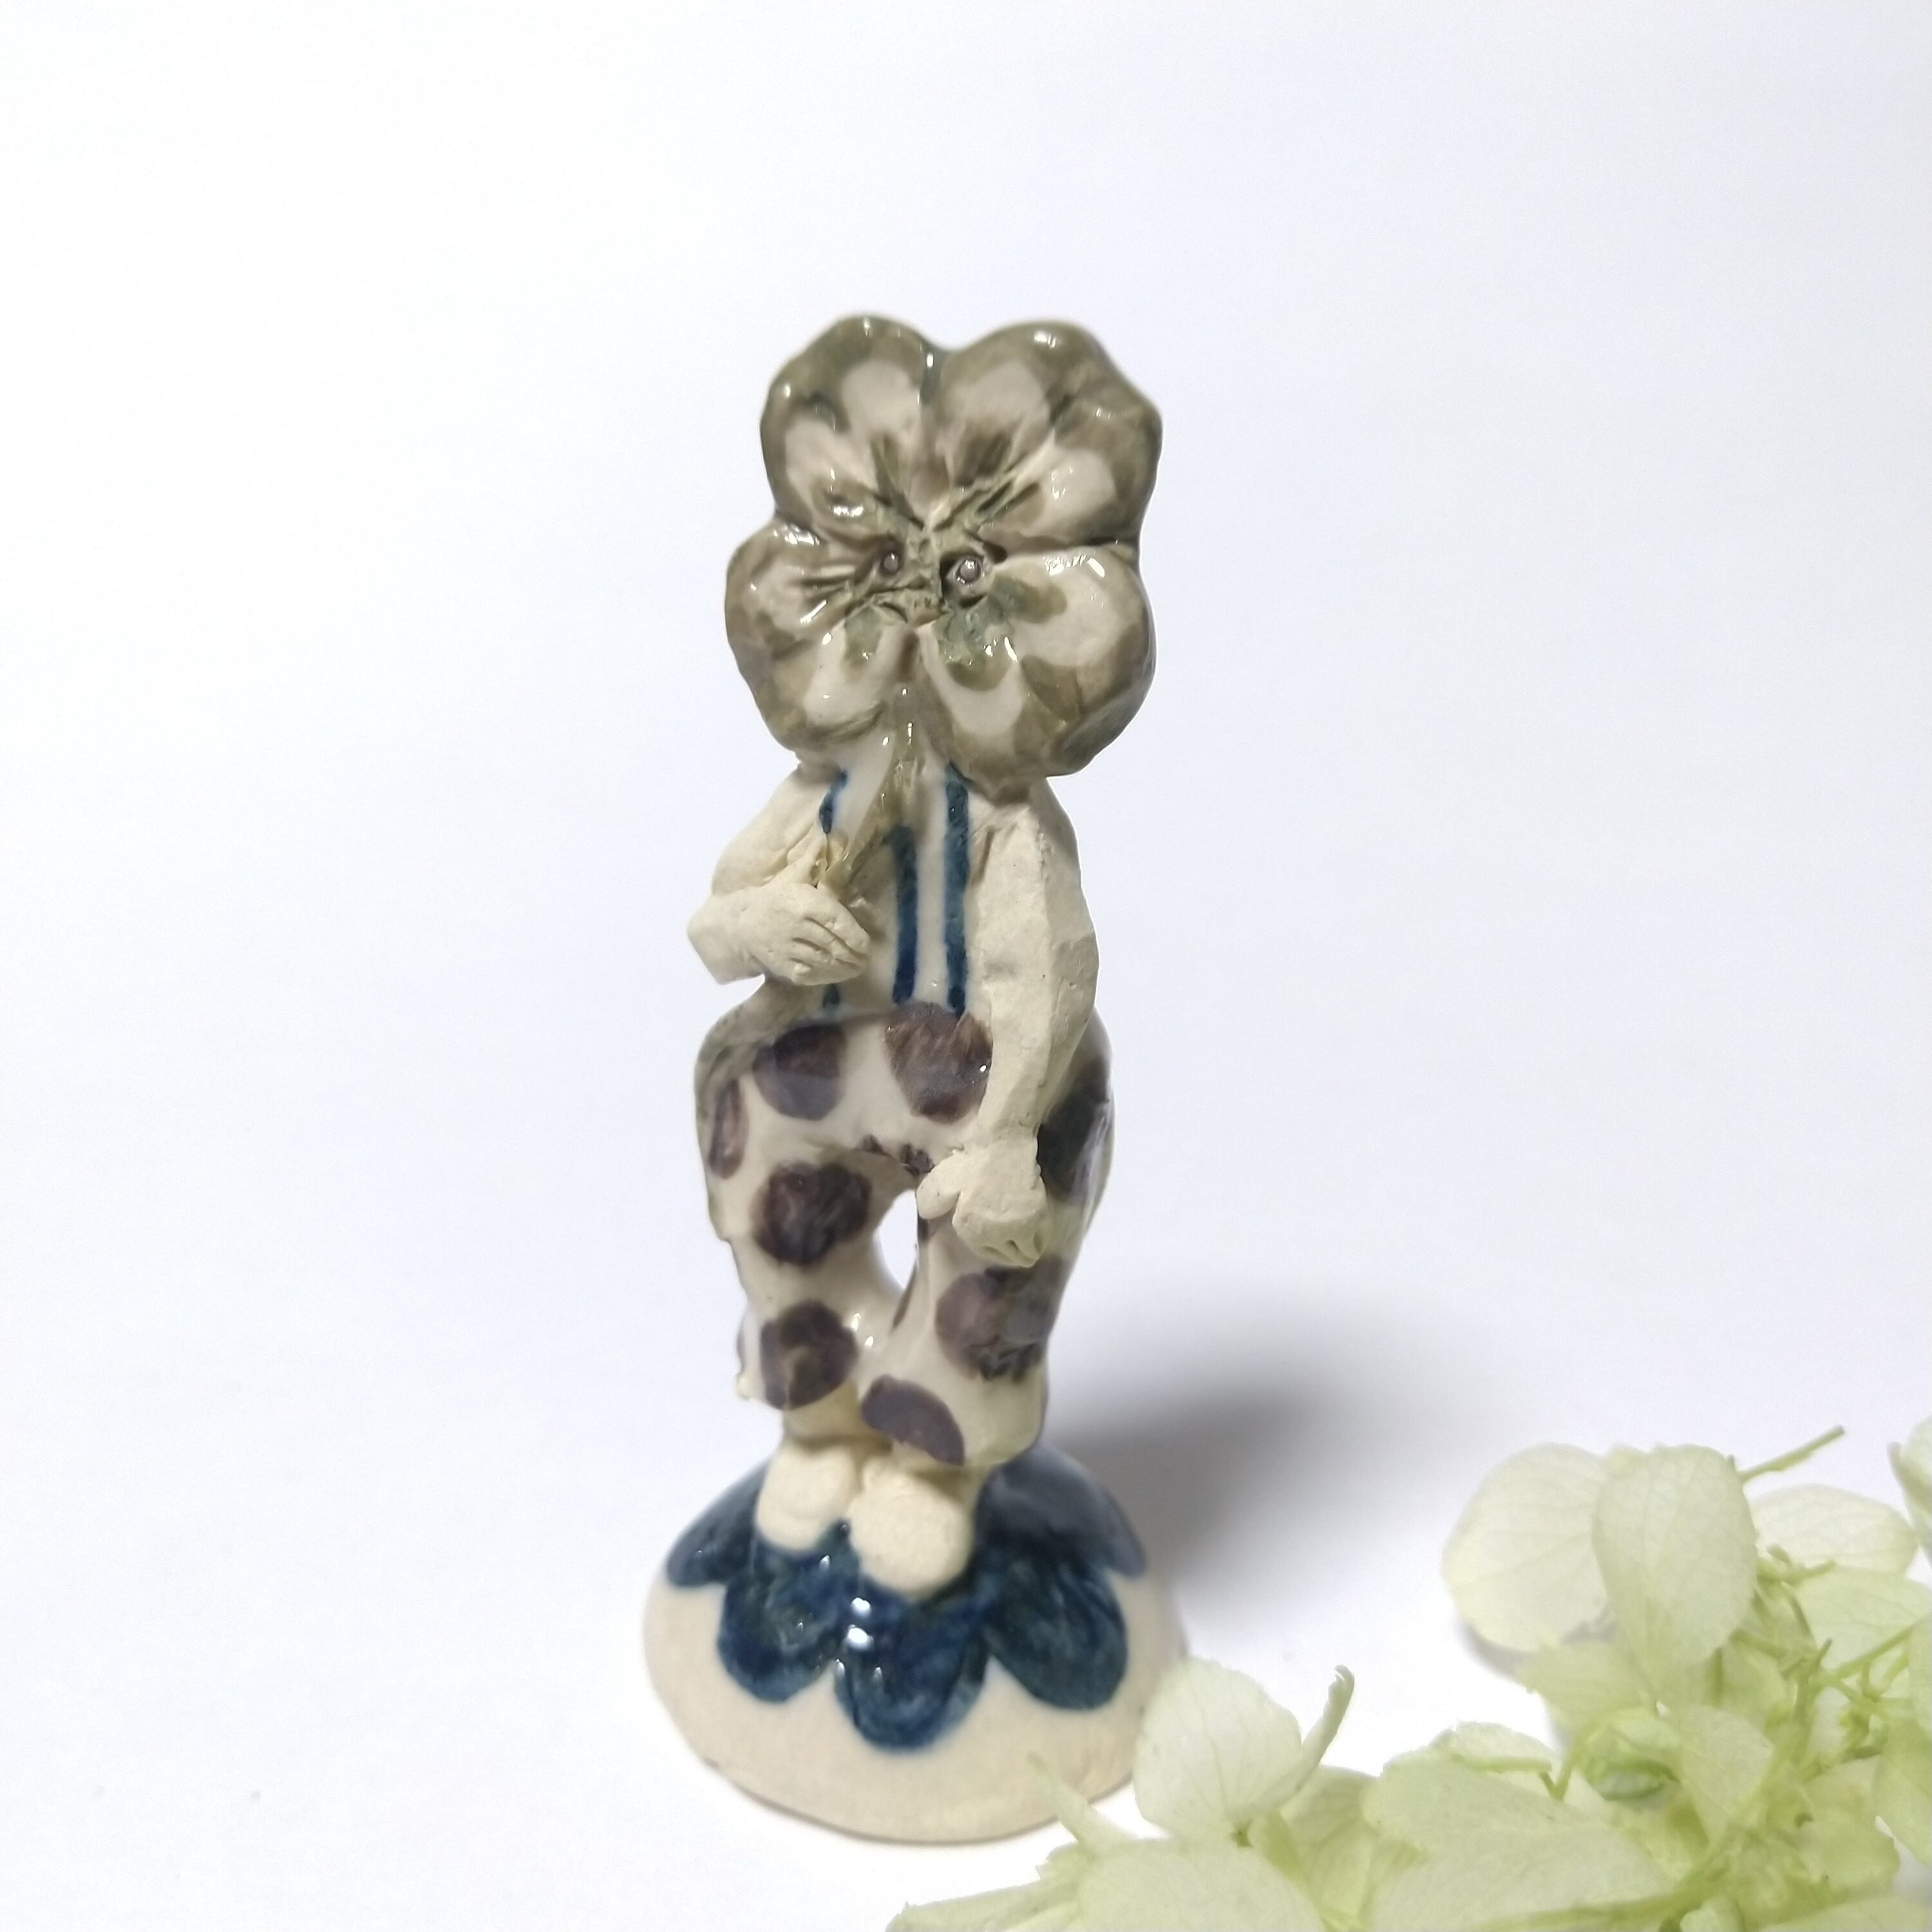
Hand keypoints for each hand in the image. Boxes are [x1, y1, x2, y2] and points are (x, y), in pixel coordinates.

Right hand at [736, 844, 869, 985]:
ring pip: (826, 962)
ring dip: (845, 968)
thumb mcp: (793, 876)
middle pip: (835, 945)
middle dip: (855, 956)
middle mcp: (798, 926)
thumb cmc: (775, 898)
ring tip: (857, 968)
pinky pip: (812, 974)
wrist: (742, 924)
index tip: (867, 945)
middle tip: (866, 959)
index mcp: (805, 903)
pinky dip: (828, 977)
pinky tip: (839, 975)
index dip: (856, 936)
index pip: (837, 922)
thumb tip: (830, 834)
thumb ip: (813, 860)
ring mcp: (790, 949)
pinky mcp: (784, 967)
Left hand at [917, 1134, 1048, 1266]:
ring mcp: (1018, 1229)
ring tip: (1029, 1238)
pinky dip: (1042, 1237)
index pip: (987, 1252)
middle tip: (1016, 1241)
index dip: (994, 1248)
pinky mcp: (1038, 1218)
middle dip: (1012, 1252)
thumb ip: (931, 1203)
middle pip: (1010, 1257)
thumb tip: (928, 1216)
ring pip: (1028, 1253)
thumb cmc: (971, 1162)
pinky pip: (1042, 1238)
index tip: (1000, 1243)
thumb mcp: (940, 1182)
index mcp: (969, 1229)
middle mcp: (993, 1236)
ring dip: (1028, 1248)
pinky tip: (1039, 1230)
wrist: (1002, 1147)